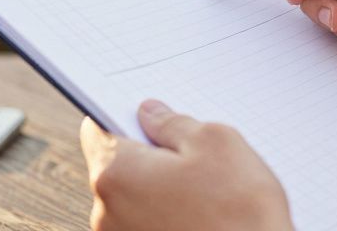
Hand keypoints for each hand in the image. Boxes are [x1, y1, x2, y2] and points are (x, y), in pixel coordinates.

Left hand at [79, 100, 290, 230]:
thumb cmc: (240, 213)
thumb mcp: (216, 143)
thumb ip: (175, 123)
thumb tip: (152, 115)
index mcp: (115, 173)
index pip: (96, 129)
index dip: (123, 116)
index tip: (147, 116)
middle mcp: (106, 213)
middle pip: (117, 166)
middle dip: (149, 156)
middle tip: (192, 155)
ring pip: (134, 199)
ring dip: (161, 189)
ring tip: (207, 193)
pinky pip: (147, 224)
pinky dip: (168, 216)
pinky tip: (203, 217)